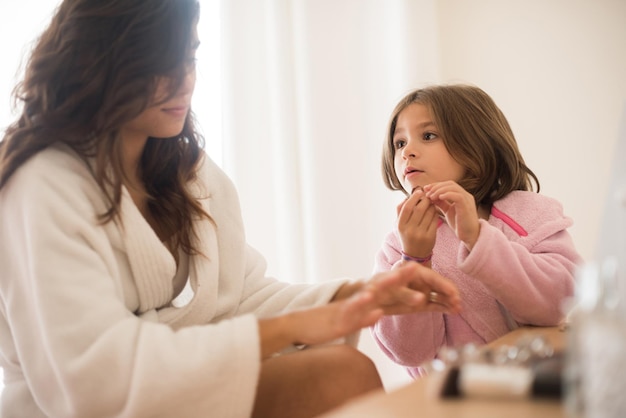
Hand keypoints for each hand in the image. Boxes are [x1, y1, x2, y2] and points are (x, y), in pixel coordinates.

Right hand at [259, 264, 460, 357]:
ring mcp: (357, 302)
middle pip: (399, 284)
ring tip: (417, 295)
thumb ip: (398, 305)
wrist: (313, 320)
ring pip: (380, 295)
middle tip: (443, 285)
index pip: (410, 289)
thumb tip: (427, 303)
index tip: (457, 299)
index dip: (433, 293)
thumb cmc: (345, 316)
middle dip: (422, 284)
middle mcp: (372, 293)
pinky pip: (356, 311)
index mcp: (382, 293)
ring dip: (397, 292)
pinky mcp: (343, 313)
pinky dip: (366, 310)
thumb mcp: (377, 310)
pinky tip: (375, 311)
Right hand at [396, 188, 437, 257]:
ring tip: (431, 203)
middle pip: (419, 209)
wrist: (415, 255)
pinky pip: (435, 220)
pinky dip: (435, 213)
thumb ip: (400, 211)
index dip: (414, 197)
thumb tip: (407, 196)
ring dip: (432, 205)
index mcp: (400, 226)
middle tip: (428, 196)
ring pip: (429, 213)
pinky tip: (434, 211)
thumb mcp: (399, 225)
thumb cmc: (407, 236)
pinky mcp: (430, 237)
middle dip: (425, 200)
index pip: (407, 207)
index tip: (419, 192)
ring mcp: (420, 234)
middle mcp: (409, 230)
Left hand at [423, 181, 479, 249]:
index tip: (426, 189)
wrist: (469, 236)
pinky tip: (439, 198)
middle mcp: (466, 195)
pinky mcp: (467, 206)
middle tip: (427, 192)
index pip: (448, 184)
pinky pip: (457, 196)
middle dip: (436, 186)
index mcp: (461, 196)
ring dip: (439, 190)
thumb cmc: (459, 225)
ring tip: (431, 196)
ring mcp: (467, 200)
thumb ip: (441, 203)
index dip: (436, 185)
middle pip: (450, 183)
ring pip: (453, 187)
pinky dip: (447, 195)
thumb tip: (430, 196)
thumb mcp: (448, 211)